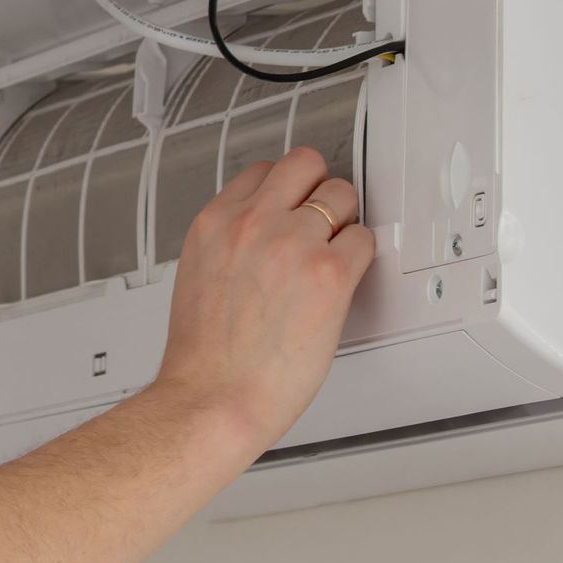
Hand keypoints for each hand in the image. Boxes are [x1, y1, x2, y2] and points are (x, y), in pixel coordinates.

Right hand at [155, 146, 374, 450]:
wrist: (212, 397)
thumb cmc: (203, 357)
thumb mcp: (198, 277)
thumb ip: (228, 245)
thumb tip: (257, 241)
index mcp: (214, 224)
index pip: (261, 172)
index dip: (283, 191)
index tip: (292, 205)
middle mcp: (252, 224)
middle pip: (305, 164)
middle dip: (317, 189)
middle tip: (323, 219)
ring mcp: (293, 244)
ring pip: (342, 195)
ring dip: (344, 221)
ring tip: (336, 252)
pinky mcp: (330, 273)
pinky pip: (365, 240)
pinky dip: (361, 257)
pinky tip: (346, 280)